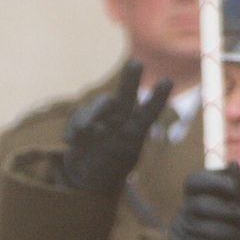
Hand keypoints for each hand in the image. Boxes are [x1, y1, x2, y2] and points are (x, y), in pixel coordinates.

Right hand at [57, 60, 174, 194]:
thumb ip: (106, 141)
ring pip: (97, 105)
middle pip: (126, 95)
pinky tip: (72, 142)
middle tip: (136, 63)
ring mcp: (102, 115)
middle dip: (131, 79)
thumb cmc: (108, 169)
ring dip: (90, 116)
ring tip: (83, 133)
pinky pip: (77, 116)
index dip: (157, 98)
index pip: (148, 112)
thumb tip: (92, 126)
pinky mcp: (82, 117)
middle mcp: (121, 117)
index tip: (167, 82)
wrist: (87, 175)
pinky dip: (73, 130)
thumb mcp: (114, 163)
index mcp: (135, 130)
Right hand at [169, 165, 239, 239]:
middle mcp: (182, 213)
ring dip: (231, 236)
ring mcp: (178, 231)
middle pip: (202, 204)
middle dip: (228, 213)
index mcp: (195, 201)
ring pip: (206, 227)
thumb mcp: (234, 221)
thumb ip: (233, 197)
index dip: (213, 181)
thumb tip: (234, 166)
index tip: (233, 190)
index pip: (195, 181)